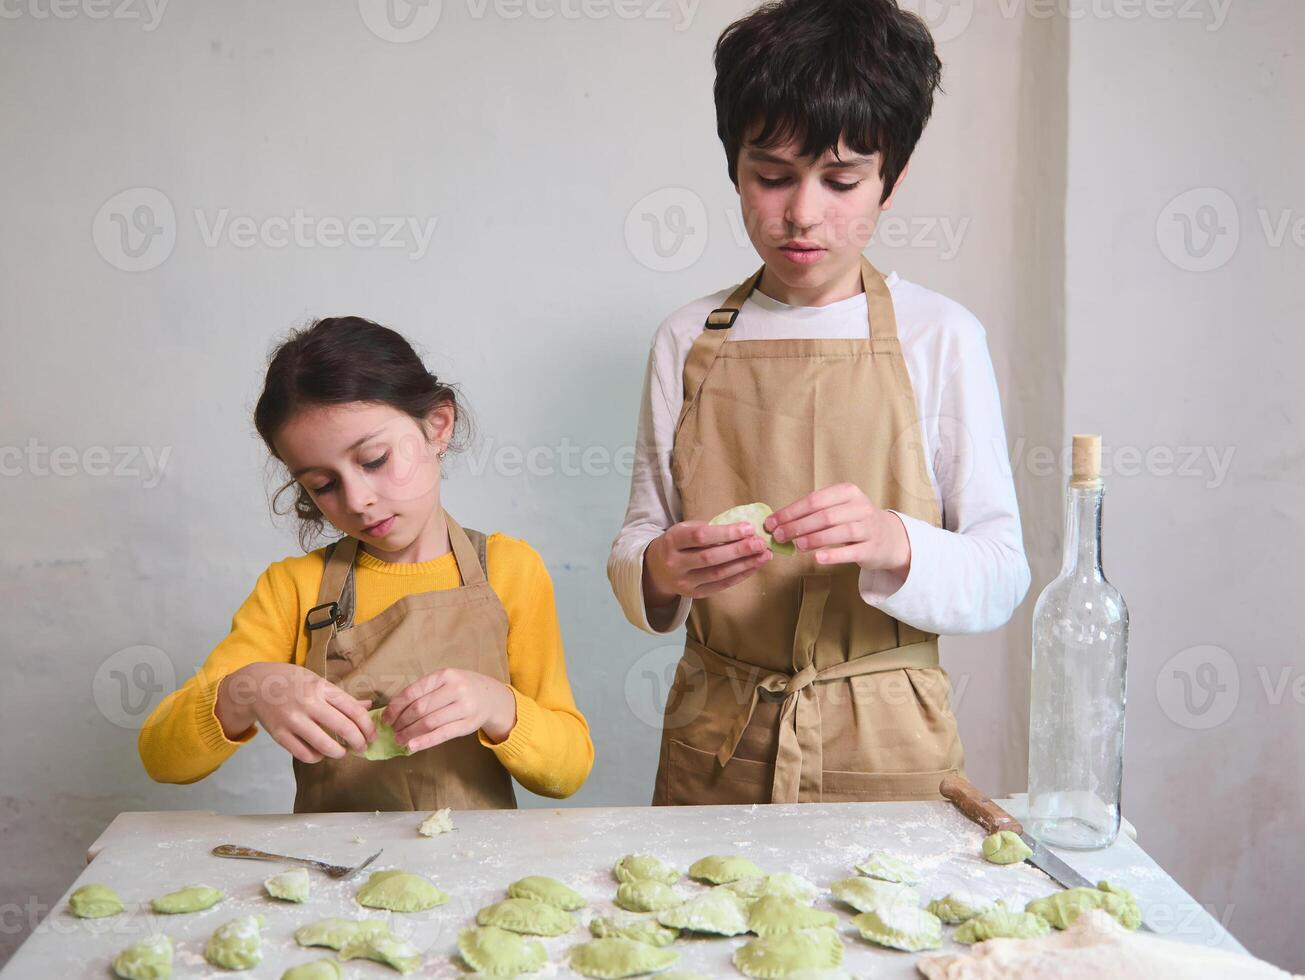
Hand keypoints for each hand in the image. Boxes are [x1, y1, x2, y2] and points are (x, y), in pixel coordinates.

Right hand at [216, 662, 375, 763]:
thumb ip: (341, 697)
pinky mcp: (279, 735)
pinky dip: (317, 757)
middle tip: (363, 747)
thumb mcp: (317, 681)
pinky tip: (321, 754)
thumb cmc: (291, 681)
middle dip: (359, 741)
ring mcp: (293, 720)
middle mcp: (308, 703)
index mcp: (321, 688)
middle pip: (343, 728)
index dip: (367, 726)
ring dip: (339, 753)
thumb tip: (368, 707)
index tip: (372, 735)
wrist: (254, 685)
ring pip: (324, 745)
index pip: (353, 710)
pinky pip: (303, 754)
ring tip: (342, 752)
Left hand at [385, 669, 517, 751]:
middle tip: (392, 730)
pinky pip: (442, 734)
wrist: (492, 697)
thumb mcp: (446, 680)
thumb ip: (424, 691)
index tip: (386, 717)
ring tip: (399, 739)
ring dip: (410, 733)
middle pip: (420, 708)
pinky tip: (412, 746)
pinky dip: (425, 741)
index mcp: (445, 675)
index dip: (396, 707)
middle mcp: (456, 689)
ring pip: (429, 722)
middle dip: (401, 721)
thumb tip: (394, 710)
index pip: (413, 692)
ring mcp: (464, 707)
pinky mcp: (468, 724)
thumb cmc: (462, 688)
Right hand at [642, 519, 771, 606]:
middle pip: (710, 557)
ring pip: (718, 574)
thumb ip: (708, 528)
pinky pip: (721, 585)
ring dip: (744, 564)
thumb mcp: (684, 529)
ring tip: (764, 555)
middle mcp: (675, 564)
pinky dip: (740, 575)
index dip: (726, 533)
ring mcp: (684, 582)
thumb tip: (743, 529)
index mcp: (672, 541)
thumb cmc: (677, 543)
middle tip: (760, 543)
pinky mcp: (694, 594)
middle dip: (739, 550)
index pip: (700, 537)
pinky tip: (754, 566)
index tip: (747, 527)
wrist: (656, 569)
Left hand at [766, 483, 910, 574]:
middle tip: (779, 536)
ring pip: (838, 531)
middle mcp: (860, 507)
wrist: (890, 538)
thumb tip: (779, 522)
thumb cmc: (855, 522)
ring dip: (814, 539)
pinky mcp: (872, 548)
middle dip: (797, 526)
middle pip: (824, 516)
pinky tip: (818, 559)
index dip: (790, 512)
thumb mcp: (839, 509)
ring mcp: (869, 527)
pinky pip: (851, 551)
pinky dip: (834, 555)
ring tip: (796, 546)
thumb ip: (814, 513)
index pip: (814, 500)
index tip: (771, 522)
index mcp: (847, 492)